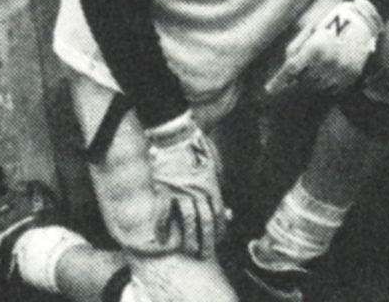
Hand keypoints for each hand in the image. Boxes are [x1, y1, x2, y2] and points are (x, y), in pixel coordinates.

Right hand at [144, 114, 225, 258]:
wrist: (174, 135)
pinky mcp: (163, 189)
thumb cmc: (195, 148)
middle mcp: (198, 190)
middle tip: (204, 254)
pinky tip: (162, 239)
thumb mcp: (214, 165)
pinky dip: (163, 227)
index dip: (220, 229)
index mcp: (212, 185)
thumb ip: (218, 186)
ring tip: (188, 250)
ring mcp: (180, 191)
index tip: (219, 241)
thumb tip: (226, 208)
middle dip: (207, 240)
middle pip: (205, 220)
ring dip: (188, 238)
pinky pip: (163, 212)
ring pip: (187, 220)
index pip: (219, 213)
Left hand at [267, 0, 381, 96]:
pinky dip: (327, 83)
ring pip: (317, 87)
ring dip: (313, 80)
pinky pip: (332, 88)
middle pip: (303, 81)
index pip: (291, 70)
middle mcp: (327, 62)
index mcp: (314, 48)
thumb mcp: (310, 30)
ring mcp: (340, 71)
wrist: (362, 22)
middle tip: (304, 67)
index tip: (269, 89)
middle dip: (299, 77)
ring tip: (318, 66)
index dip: (279, 81)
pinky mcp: (350, 76)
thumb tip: (286, 68)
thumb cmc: (331, 22)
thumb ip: (295, 48)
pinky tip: (330, 69)